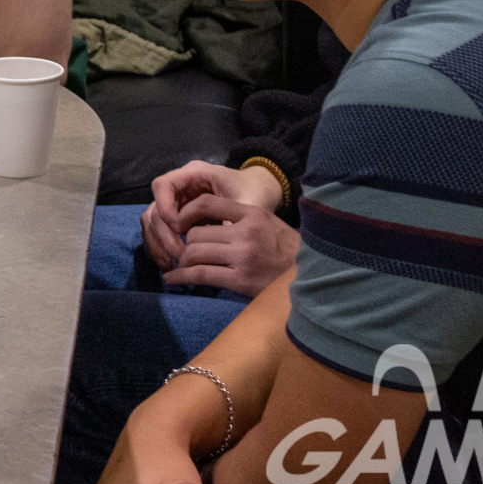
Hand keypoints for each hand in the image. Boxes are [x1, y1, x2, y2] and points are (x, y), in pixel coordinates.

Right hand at [140, 160, 282, 270]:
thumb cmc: (256, 192)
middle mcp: (181, 185)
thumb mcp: (248, 203)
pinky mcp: (178, 216)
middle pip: (155, 207)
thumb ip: (230, 219)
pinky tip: (169, 264)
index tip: (179, 229)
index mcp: (195, 174)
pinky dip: (160, 247)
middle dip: (163, 234)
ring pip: (153, 221)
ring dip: (158, 244)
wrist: (261, 191)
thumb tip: (212, 245)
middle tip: (179, 256)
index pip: (163, 185)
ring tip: (170, 265)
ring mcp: (177, 201)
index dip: (165, 207)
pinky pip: (159, 231)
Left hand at [160, 194, 301, 296]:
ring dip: (183, 261)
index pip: (207, 204)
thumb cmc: (286, 249)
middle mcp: (245, 233)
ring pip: (195, 253)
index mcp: (251, 214)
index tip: (178, 224)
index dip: (185, 213)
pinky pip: (201, 275)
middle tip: (184, 252)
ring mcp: (243, 256)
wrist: (310, 276)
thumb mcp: (267, 222)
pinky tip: (172, 278)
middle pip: (196, 233)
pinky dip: (181, 277)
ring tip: (182, 266)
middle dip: (185, 244)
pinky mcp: (240, 279)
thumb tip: (204, 219)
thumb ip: (240, 218)